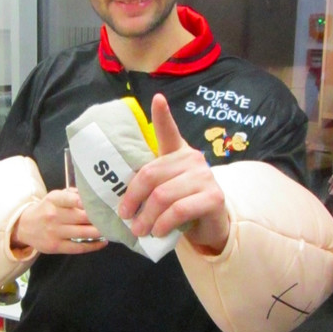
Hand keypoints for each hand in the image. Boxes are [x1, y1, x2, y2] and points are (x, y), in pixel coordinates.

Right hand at [11, 188, 106, 254]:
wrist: (25, 227)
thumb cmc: (46, 209)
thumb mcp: (54, 197)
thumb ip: (71, 194)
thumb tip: (91, 194)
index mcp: (53, 200)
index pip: (68, 199)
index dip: (82, 201)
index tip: (97, 202)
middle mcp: (54, 215)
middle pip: (81, 217)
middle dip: (99, 217)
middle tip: (114, 216)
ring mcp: (55, 232)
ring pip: (83, 233)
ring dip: (99, 231)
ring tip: (112, 229)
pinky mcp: (56, 246)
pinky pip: (78, 247)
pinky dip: (93, 246)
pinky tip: (103, 242)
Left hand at [118, 93, 229, 252]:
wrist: (210, 225)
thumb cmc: (180, 204)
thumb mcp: (163, 190)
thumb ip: (148, 186)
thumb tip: (119, 202)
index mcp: (177, 152)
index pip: (168, 130)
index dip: (162, 115)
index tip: (158, 99)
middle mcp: (192, 158)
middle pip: (151, 175)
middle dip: (133, 199)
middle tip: (125, 217)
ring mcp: (205, 176)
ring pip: (163, 196)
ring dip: (146, 218)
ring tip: (140, 230)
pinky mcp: (213, 197)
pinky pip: (179, 210)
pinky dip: (163, 224)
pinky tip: (157, 232)